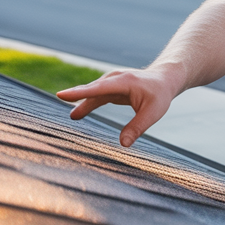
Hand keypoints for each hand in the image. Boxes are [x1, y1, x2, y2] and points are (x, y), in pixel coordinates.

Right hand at [56, 66, 178, 146]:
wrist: (165, 79)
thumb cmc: (160, 94)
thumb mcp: (153, 112)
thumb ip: (137, 127)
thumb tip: (123, 144)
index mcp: (123, 82)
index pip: (97, 88)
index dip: (79, 93)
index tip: (61, 95)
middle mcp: (115, 80)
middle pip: (91, 89)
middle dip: (75, 95)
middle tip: (58, 97)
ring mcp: (112, 83)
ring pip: (92, 93)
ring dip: (81, 102)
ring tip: (72, 117)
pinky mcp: (111, 88)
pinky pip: (96, 96)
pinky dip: (87, 104)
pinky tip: (78, 114)